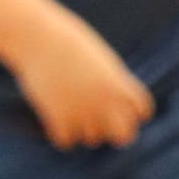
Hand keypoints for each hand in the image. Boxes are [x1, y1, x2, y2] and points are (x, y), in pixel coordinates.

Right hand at [15, 5, 154, 148]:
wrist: (36, 37)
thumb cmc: (66, 41)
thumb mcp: (97, 60)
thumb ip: (109, 84)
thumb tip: (107, 112)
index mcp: (118, 83)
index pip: (142, 110)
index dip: (132, 109)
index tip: (117, 100)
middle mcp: (104, 101)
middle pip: (124, 136)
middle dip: (114, 130)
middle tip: (98, 117)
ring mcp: (81, 112)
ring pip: (92, 139)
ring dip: (83, 128)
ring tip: (69, 107)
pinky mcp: (57, 118)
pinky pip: (65, 141)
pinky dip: (59, 132)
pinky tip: (53, 116)